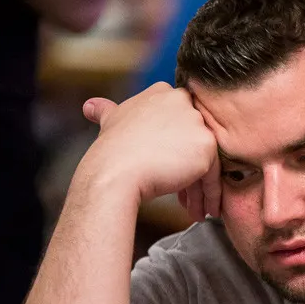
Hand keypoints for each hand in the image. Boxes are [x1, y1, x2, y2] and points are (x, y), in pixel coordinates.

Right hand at [81, 84, 220, 219]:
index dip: (174, 149)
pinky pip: (214, 174)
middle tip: (184, 196)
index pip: (179, 122)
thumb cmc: (111, 152)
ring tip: (193, 208)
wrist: (114, 173)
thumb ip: (108, 111)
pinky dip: (210, 194)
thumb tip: (90, 106)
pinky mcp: (207, 146)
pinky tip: (200, 211)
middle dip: (189, 169)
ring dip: (200, 187)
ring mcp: (197, 123)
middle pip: (194, 141)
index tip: (168, 169)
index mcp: (162, 92)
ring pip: (205, 159)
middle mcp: (182, 101)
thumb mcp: (110, 122)